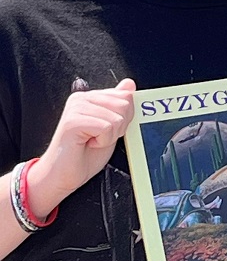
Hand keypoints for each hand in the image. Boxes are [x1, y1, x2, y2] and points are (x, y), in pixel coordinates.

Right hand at [32, 79, 135, 207]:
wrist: (63, 176)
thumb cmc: (84, 155)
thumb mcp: (111, 127)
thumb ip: (120, 105)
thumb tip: (129, 84)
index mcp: (91, 97)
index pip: (126, 96)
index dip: (125, 118)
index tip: (109, 130)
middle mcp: (82, 98)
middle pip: (125, 105)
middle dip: (120, 126)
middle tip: (100, 137)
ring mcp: (75, 108)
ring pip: (117, 117)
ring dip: (110, 136)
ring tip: (93, 140)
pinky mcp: (73, 121)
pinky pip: (107, 127)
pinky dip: (103, 141)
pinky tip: (89, 144)